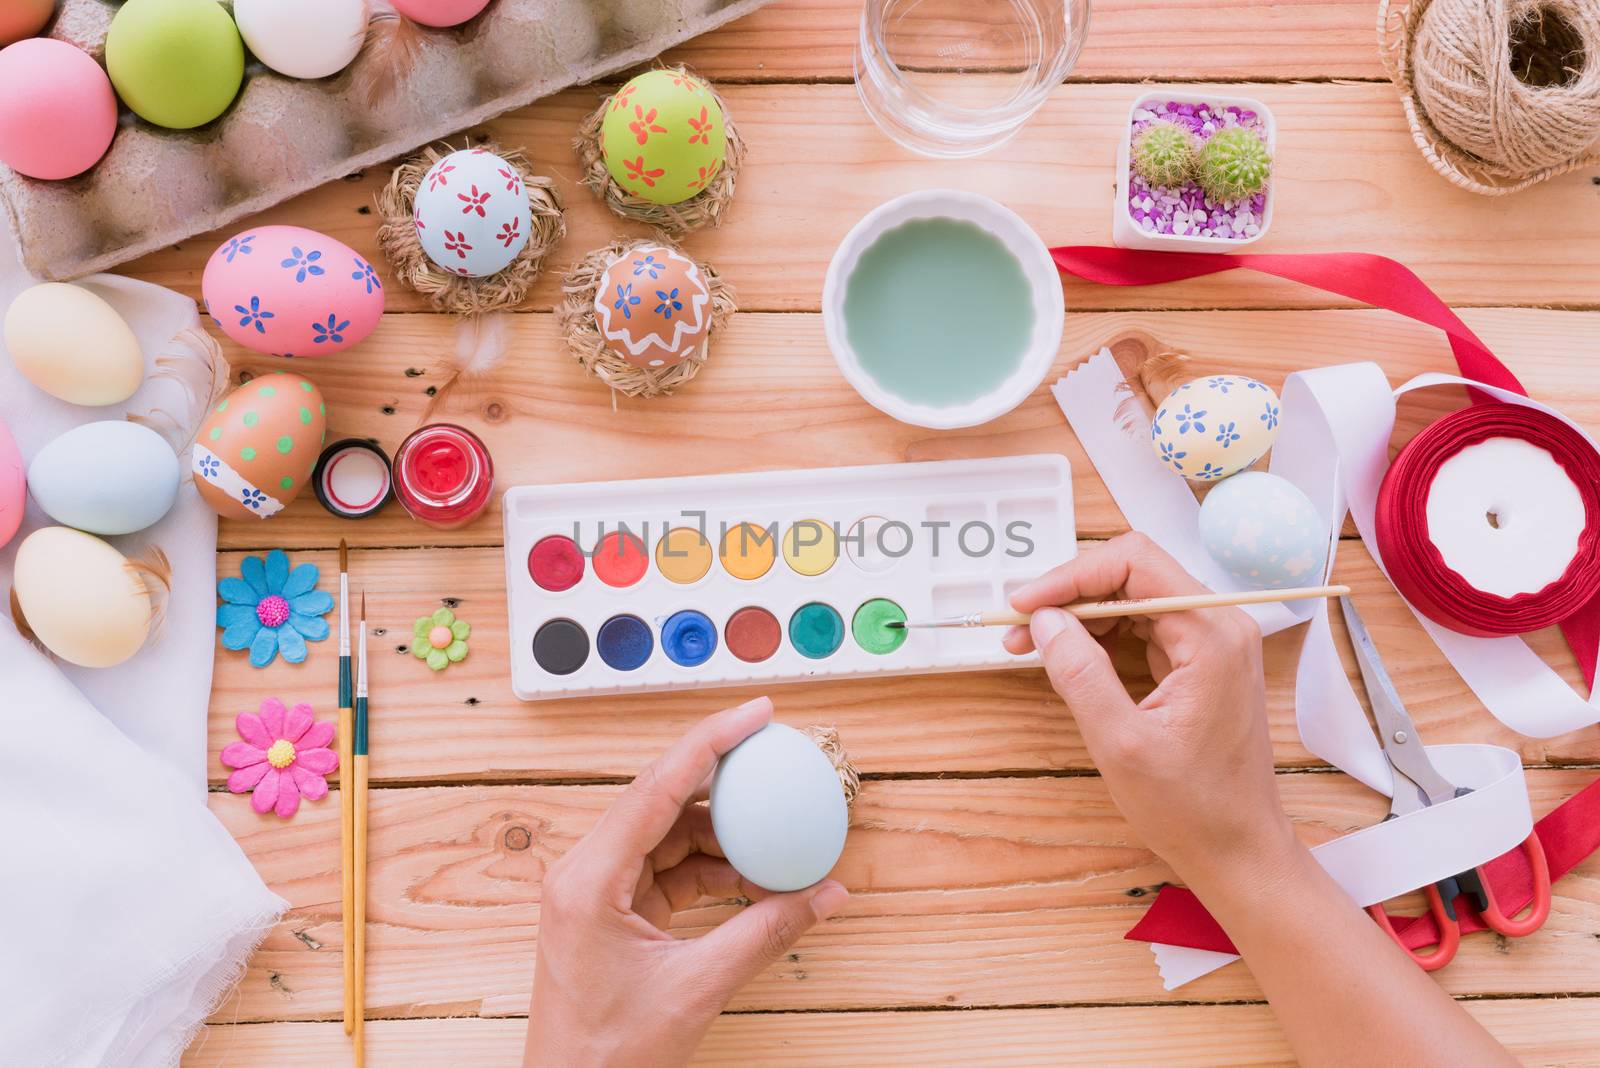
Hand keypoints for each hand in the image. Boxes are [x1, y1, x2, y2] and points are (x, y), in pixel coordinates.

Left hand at [524, 697, 849, 1067]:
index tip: (756, 713)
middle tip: (774, 756)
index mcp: (588, 880)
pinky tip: (754, 879)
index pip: (657, 788)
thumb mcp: (697, 989)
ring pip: (667, 836)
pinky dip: (711, 871)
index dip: (711, 741)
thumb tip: (826, 894)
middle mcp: (584, 874)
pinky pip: (667, 870)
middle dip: (722, 779)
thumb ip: (764, 933)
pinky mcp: (610, 913)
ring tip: (778, 840)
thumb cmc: (609, 1055)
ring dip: (723, 836)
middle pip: (660, 801)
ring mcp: (595, 892)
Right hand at [1003, 533, 1297, 891]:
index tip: (1023, 606)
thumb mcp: (1120, 743)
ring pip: (1134, 599)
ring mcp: (1213, 643)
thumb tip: (1043, 621)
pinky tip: (1066, 658)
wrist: (1239, 850)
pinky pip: (1143, 628)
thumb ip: (1079, 673)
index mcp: (1212, 636)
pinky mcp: (1202, 663)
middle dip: (1069, 595)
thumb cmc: (1190, 808)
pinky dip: (1100, 637)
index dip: (1070, 576)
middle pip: (1133, 574)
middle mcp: (1220, 626)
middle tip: (1017, 629)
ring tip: (1030, 646)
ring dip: (1080, 616)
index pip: (1134, 563)